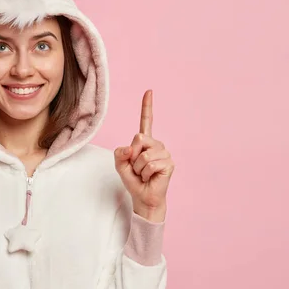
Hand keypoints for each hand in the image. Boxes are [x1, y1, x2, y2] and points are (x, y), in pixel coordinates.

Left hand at [114, 90, 173, 222]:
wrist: (143, 197)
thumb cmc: (134, 180)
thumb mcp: (120, 165)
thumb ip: (120, 153)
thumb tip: (131, 147)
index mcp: (145, 142)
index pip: (146, 121)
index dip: (147, 106)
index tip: (149, 91)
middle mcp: (156, 144)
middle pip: (139, 138)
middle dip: (132, 156)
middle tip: (137, 168)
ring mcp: (164, 153)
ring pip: (143, 154)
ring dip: (138, 168)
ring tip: (144, 174)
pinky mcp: (169, 163)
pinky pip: (150, 164)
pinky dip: (145, 173)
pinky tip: (150, 177)